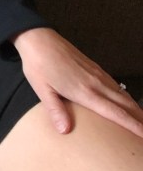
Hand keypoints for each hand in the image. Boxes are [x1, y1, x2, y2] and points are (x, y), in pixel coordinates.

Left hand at [12, 27, 142, 138]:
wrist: (39, 39)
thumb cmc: (38, 65)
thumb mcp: (42, 90)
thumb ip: (56, 110)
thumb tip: (65, 131)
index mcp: (85, 92)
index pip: (116, 113)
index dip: (134, 126)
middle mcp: (96, 84)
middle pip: (126, 105)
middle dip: (141, 120)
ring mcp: (97, 74)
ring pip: (123, 95)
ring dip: (136, 109)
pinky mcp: (95, 68)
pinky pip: (116, 86)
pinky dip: (126, 97)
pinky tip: (127, 102)